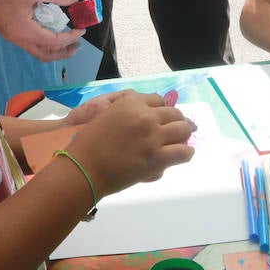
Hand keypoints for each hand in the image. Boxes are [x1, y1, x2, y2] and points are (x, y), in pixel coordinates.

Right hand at [0, 0, 84, 61]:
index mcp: (25, 32)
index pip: (53, 42)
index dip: (70, 38)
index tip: (81, 30)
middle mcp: (18, 39)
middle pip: (45, 55)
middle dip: (63, 52)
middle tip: (77, 44)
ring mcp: (13, 38)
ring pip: (37, 51)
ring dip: (53, 48)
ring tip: (66, 40)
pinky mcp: (9, 32)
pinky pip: (30, 43)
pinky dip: (43, 41)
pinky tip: (49, 30)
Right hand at [69, 91, 194, 196]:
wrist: (83, 168)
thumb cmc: (88, 145)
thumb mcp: (105, 116)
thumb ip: (126, 112)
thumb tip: (146, 114)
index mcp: (131, 102)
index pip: (159, 101)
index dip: (162, 112)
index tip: (162, 120)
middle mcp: (145, 115)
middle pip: (175, 113)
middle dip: (176, 122)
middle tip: (174, 133)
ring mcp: (154, 136)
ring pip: (184, 129)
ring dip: (183, 136)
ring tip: (179, 144)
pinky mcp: (158, 157)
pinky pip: (184, 152)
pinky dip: (187, 153)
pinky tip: (183, 155)